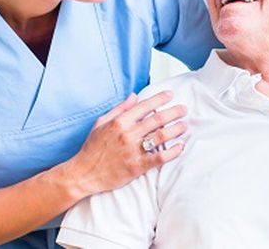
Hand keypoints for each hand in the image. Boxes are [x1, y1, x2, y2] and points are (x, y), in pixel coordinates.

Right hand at [64, 91, 187, 197]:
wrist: (84, 174)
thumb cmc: (92, 148)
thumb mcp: (101, 123)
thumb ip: (119, 109)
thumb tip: (134, 96)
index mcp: (119, 122)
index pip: (144, 106)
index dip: (160, 99)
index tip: (170, 94)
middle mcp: (128, 134)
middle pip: (157, 120)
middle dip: (174, 112)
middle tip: (184, 109)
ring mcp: (133, 151)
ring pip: (161, 136)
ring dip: (176, 129)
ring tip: (184, 125)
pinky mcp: (137, 166)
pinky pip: (159, 157)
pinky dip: (173, 152)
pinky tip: (180, 146)